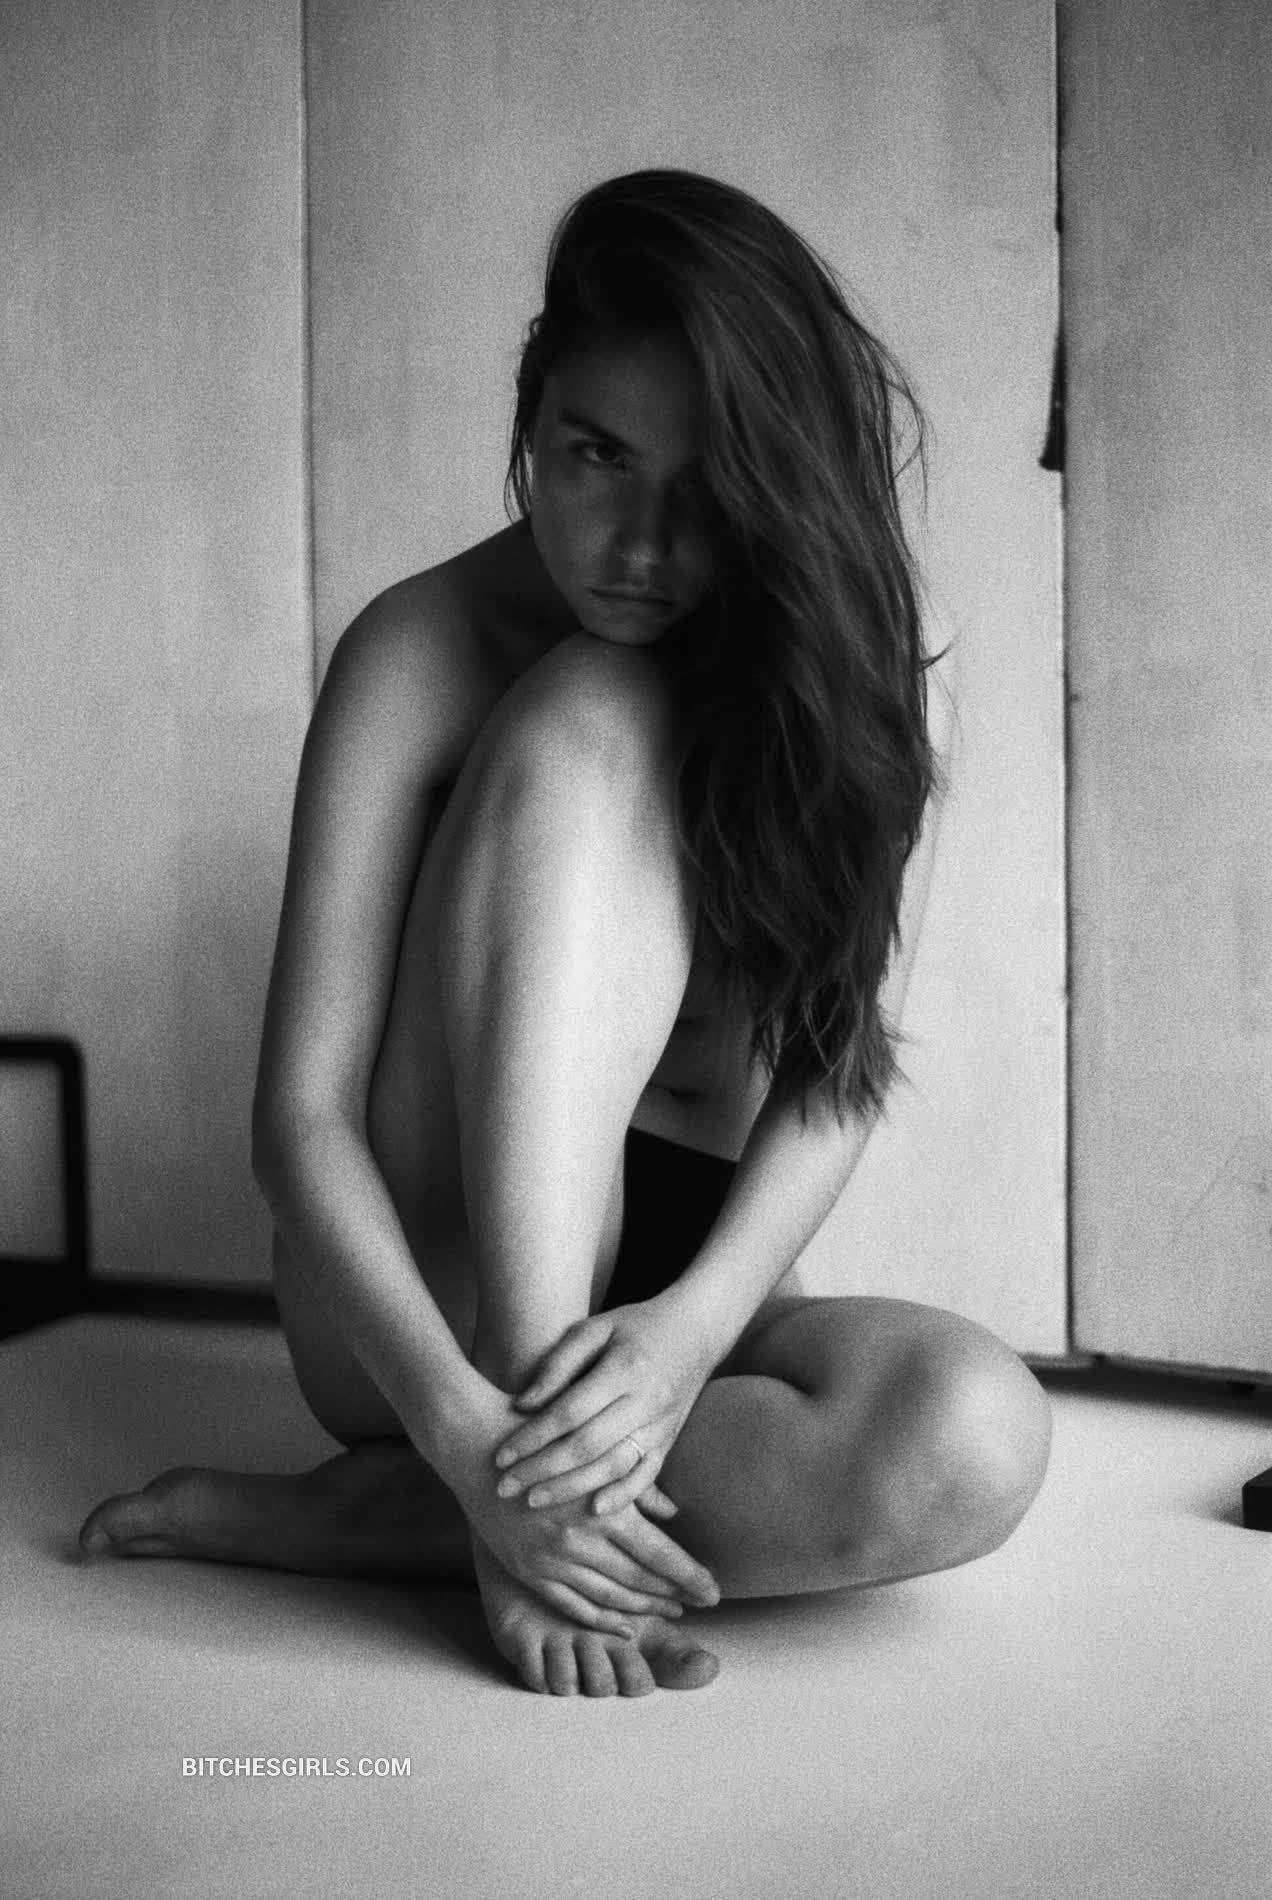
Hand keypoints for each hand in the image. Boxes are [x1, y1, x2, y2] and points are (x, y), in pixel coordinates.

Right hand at [442, 1385, 719, 1634]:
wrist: (475, 1443)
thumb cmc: (543, 1434)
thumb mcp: (594, 1449)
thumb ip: (635, 1484)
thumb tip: (674, 1515)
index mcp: (602, 1507)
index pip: (660, 1555)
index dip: (691, 1577)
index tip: (715, 1593)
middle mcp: (579, 1540)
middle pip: (639, 1580)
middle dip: (674, 1595)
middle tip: (699, 1604)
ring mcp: (550, 1559)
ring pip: (609, 1597)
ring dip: (643, 1609)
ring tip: (670, 1611)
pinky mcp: (527, 1570)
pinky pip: (571, 1605)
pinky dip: (601, 1619)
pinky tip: (624, 1626)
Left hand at [492, 1291, 715, 1515]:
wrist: (696, 1330)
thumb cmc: (634, 1326)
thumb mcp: (594, 1329)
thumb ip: (558, 1364)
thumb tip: (521, 1405)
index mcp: (624, 1368)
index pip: (570, 1411)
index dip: (533, 1436)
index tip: (500, 1456)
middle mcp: (646, 1400)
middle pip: (588, 1445)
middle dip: (543, 1470)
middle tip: (505, 1487)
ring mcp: (661, 1424)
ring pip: (614, 1466)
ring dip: (572, 1488)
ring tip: (534, 1502)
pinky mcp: (669, 1440)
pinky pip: (646, 1475)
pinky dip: (622, 1496)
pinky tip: (594, 1511)